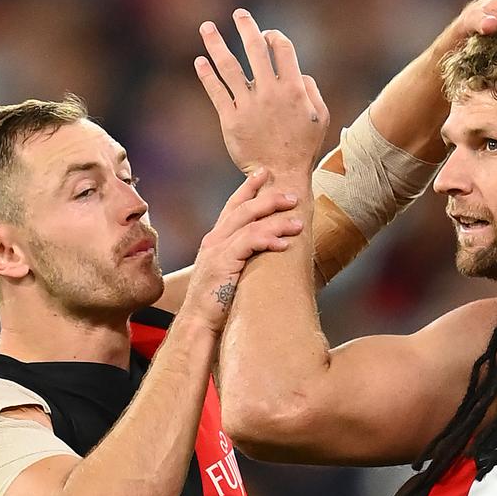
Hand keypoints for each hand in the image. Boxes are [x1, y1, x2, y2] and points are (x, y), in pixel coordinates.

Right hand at [180, 170, 302, 331]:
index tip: (265, 173)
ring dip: (277, 220)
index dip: (248, 187)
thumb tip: (269, 250)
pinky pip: (248, 242)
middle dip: (269, 198)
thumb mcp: (230, 271)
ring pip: (249, 223)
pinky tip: (284, 243)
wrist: (198, 322)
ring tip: (298, 223)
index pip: (233, 205)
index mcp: (215, 239)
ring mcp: (216, 250)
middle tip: (292, 196)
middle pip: (244, 208)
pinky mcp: (223, 262)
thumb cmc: (217, 300)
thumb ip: (243, 257)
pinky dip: (268, 239)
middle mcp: (214, 240)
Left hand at [195, 9, 329, 177]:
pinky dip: (206, 75)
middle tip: (239, 14)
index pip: (282, 50)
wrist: (281, 174)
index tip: (268, 34)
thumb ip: (312, 91)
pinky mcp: (231, 119)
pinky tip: (199, 61)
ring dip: (217, 44)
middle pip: (255, 49)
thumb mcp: (321, 118)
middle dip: (247, 27)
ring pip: (229, 66)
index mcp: (294, 89)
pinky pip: (216, 91)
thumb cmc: (303, 148)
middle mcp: (270, 92)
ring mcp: (249, 105)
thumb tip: (300, 73)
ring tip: (207, 28)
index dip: (275, 37)